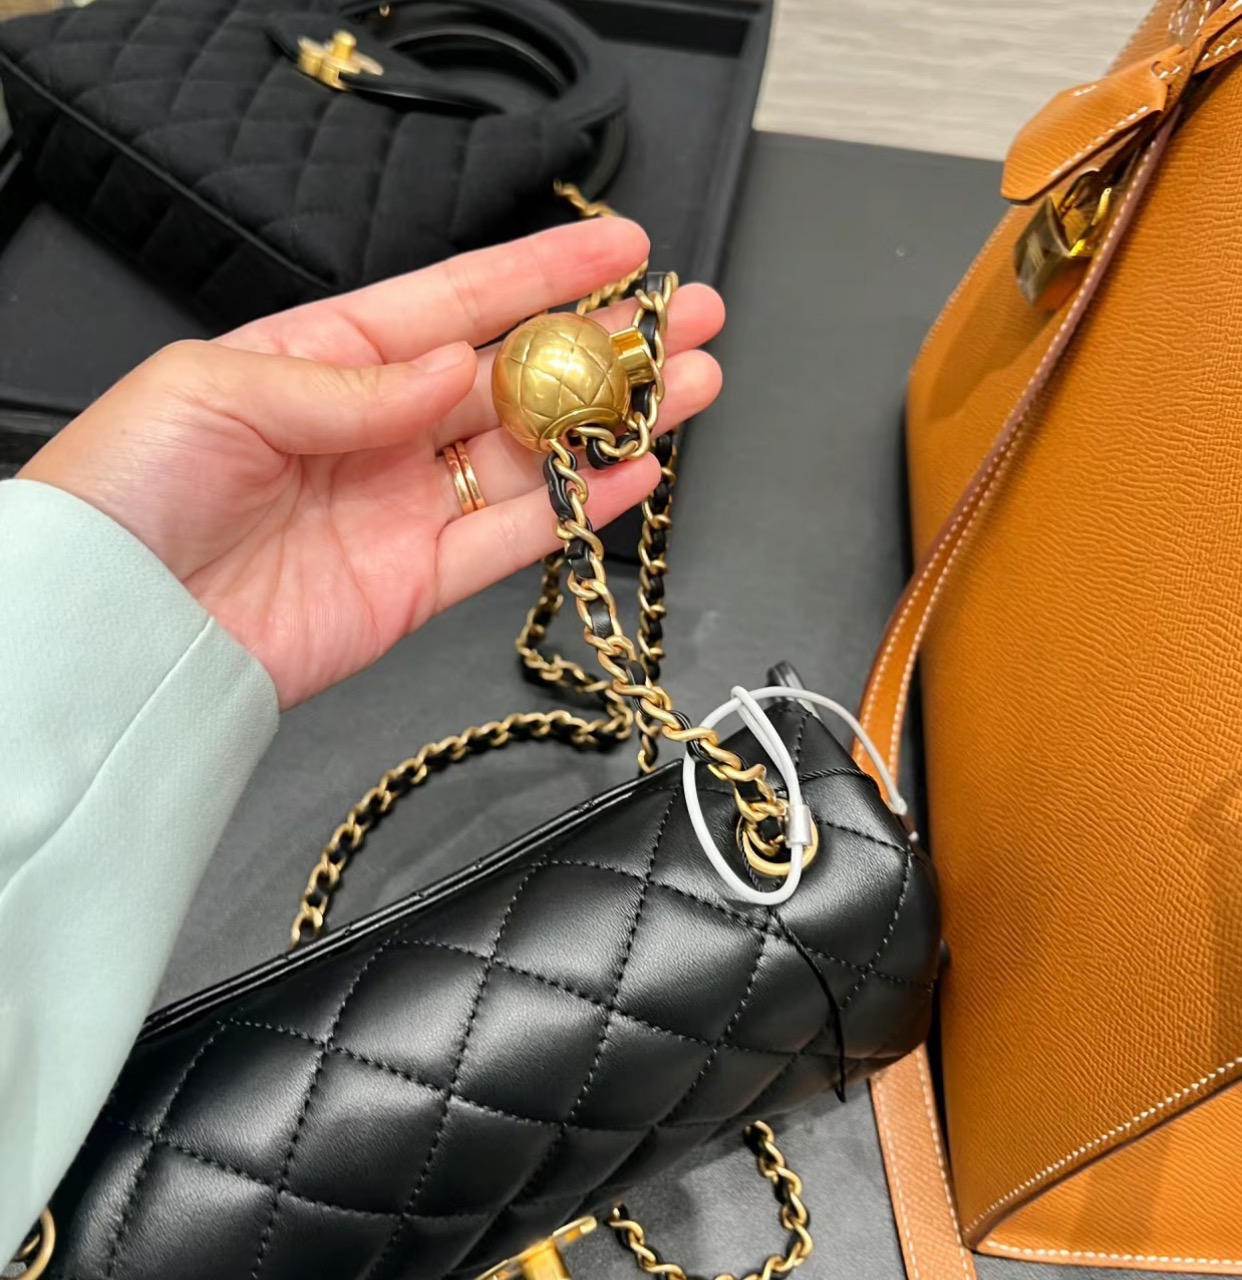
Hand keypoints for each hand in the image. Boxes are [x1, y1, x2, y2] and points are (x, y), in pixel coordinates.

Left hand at [18, 220, 722, 707]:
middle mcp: (376, 431)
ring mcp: (402, 509)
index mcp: (322, 361)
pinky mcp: (417, 586)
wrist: (115, 630)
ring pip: (533, 457)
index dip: (541, 275)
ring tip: (690, 387)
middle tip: (685, 320)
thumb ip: (352, 383)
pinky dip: (581, 510)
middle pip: (513, 377)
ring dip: (614, 422)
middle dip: (604, 346)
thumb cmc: (128, 490)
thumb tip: (454, 369)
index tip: (620, 251)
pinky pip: (515, 539)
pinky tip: (638, 471)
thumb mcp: (219, 389)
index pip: (452, 303)